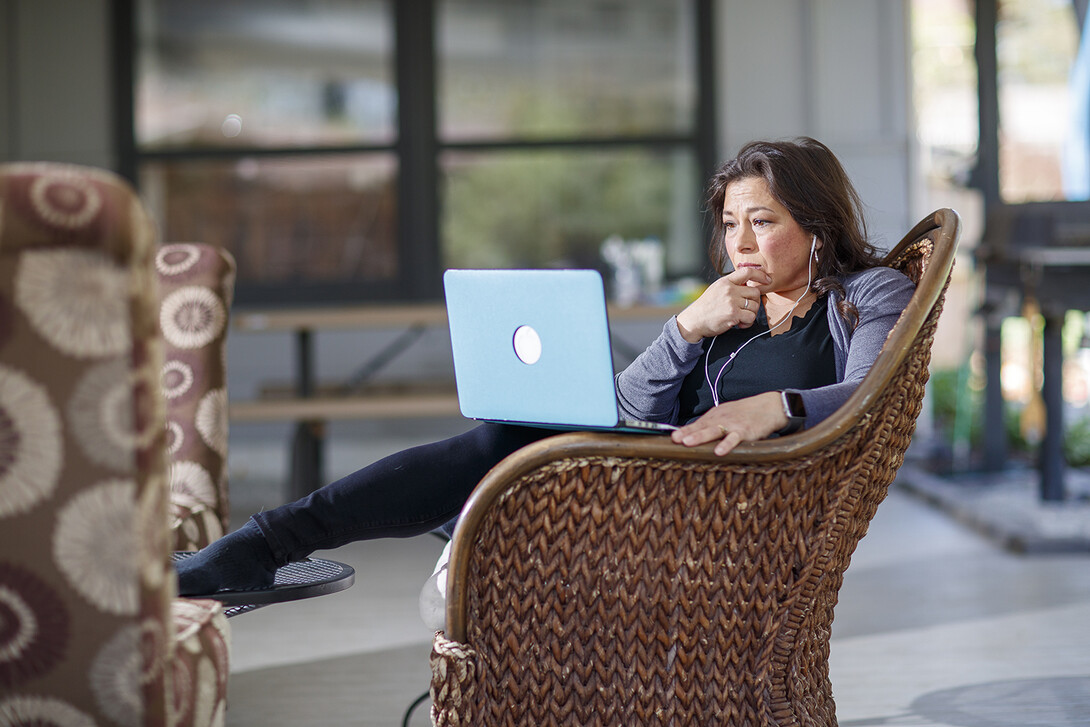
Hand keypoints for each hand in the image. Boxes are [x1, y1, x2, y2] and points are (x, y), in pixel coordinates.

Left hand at [670, 391, 787, 455]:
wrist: (769, 407)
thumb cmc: (745, 414)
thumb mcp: (726, 416)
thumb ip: (711, 425)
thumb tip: (692, 436)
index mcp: (715, 416)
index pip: (696, 424)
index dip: (684, 430)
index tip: (671, 437)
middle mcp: (721, 419)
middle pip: (701, 426)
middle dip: (687, 433)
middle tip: (674, 439)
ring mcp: (732, 425)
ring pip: (713, 431)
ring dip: (700, 436)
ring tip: (687, 443)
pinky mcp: (745, 431)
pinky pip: (734, 439)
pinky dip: (726, 445)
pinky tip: (719, 451)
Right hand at [675, 267, 770, 342]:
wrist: (694, 321)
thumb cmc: (705, 307)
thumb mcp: (716, 290)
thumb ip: (731, 286)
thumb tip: (749, 285)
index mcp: (725, 281)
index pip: (747, 271)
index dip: (760, 274)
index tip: (767, 280)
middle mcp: (729, 290)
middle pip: (755, 292)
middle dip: (754, 302)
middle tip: (746, 309)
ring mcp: (731, 302)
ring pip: (755, 306)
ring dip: (750, 314)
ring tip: (741, 318)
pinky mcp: (733, 314)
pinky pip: (751, 317)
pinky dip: (748, 323)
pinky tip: (739, 324)